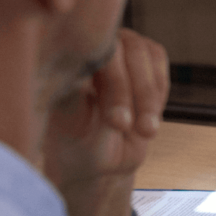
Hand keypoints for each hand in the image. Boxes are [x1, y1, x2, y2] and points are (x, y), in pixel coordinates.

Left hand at [42, 29, 168, 215]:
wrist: (93, 168)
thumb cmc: (67, 151)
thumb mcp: (61, 133)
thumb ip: (64, 104)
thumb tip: (55, 87)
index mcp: (59, 62)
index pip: (88, 51)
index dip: (107, 83)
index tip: (114, 123)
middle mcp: (85, 51)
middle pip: (120, 47)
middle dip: (129, 92)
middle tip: (127, 129)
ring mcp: (115, 53)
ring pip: (144, 54)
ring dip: (149, 96)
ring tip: (144, 131)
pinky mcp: (142, 62)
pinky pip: (160, 65)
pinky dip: (159, 93)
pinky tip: (148, 119)